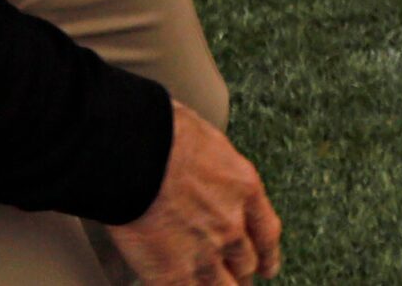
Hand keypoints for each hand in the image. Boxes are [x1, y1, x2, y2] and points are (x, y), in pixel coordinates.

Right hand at [106, 99, 281, 285]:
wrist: (134, 151)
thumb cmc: (161, 131)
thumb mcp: (207, 141)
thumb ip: (213, 169)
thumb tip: (203, 170)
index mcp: (243, 188)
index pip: (266, 233)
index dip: (267, 255)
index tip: (266, 265)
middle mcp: (231, 225)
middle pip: (245, 264)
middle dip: (239, 271)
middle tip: (232, 276)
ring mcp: (204, 253)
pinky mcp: (172, 274)